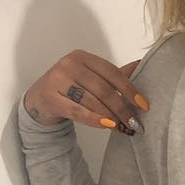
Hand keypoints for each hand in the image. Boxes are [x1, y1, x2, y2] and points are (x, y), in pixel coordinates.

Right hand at [23, 52, 149, 134]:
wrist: (40, 99)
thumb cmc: (72, 87)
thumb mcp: (93, 78)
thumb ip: (115, 74)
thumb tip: (141, 64)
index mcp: (84, 57)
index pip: (112, 72)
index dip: (130, 89)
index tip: (144, 105)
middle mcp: (69, 64)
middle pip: (103, 89)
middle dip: (122, 108)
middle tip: (134, 123)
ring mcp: (57, 79)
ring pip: (92, 100)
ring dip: (110, 116)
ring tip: (123, 127)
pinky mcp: (50, 96)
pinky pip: (77, 111)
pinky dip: (94, 119)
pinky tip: (108, 126)